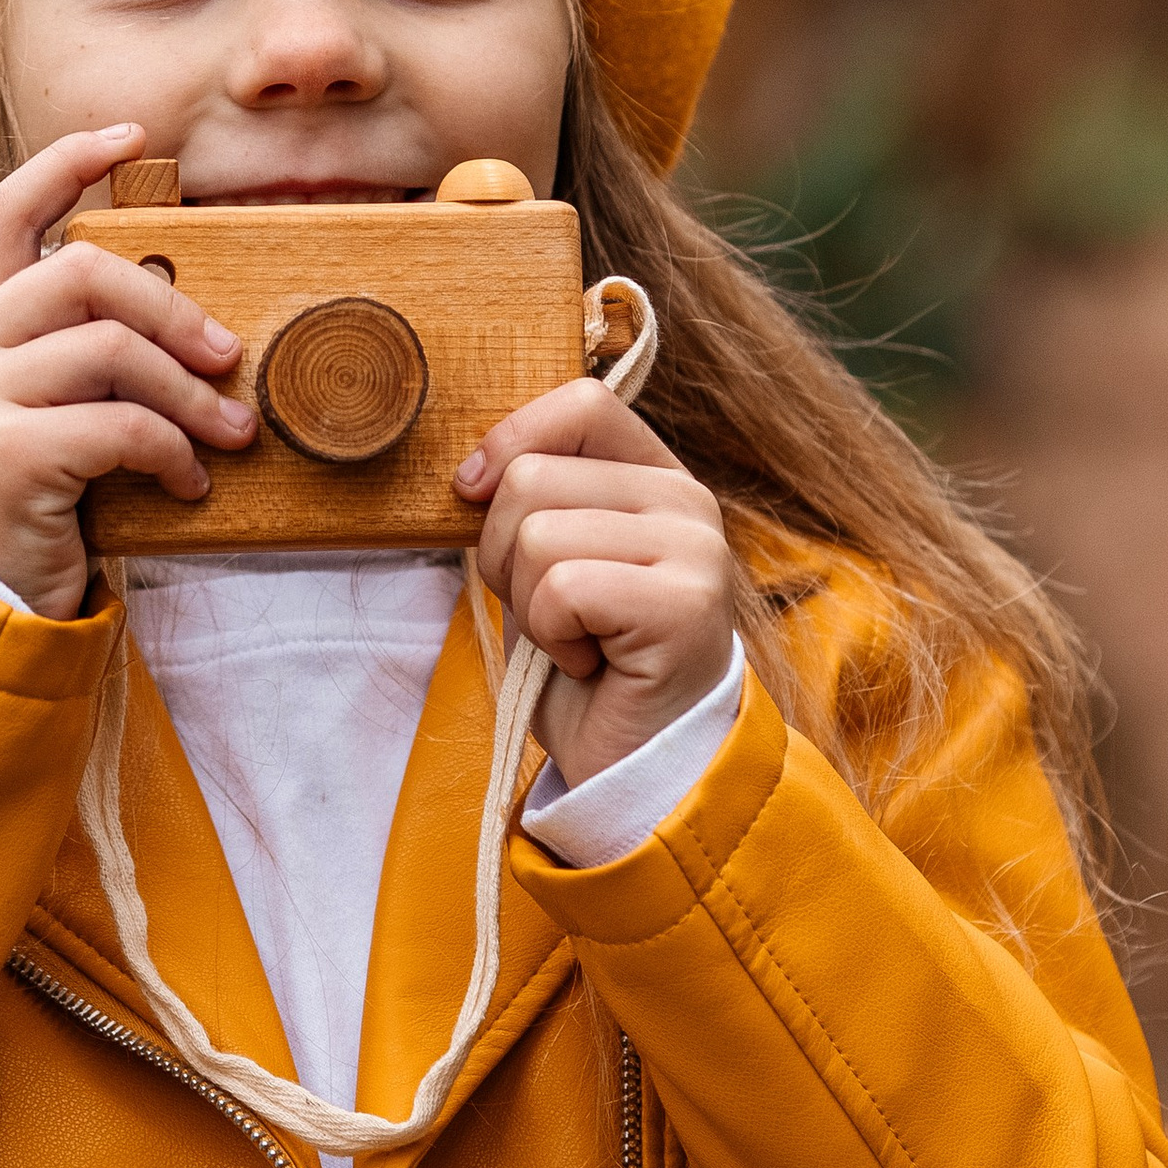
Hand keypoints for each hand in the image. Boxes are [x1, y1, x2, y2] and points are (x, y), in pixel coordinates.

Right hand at [0, 126, 253, 616]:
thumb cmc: (21, 507)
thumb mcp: (33, 414)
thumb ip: (71, 357)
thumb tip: (182, 316)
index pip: (4, 212)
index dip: (67, 161)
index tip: (132, 135)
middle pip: (82, 271)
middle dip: (173, 308)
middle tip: (229, 356)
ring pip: (110, 347)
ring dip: (190, 391)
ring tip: (230, 432)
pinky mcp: (2, 453)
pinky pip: (119, 424)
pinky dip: (172, 450)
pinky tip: (188, 483)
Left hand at [456, 384, 734, 788]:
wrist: (639, 764)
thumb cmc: (588, 665)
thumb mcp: (548, 564)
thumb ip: (531, 503)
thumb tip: (472, 473)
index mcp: (657, 478)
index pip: (581, 403)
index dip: (510, 441)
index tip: (476, 495)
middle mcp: (687, 502)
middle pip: (532, 477)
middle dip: (503, 556)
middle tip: (552, 614)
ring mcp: (696, 550)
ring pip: (537, 534)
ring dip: (529, 605)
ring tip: (574, 641)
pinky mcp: (686, 605)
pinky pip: (562, 589)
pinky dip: (551, 638)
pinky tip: (589, 664)